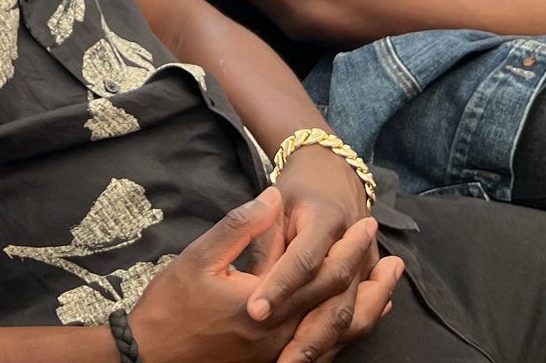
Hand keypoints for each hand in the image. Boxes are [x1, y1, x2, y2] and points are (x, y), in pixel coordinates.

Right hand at [128, 189, 397, 362]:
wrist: (151, 356)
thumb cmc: (171, 305)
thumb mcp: (199, 256)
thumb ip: (241, 227)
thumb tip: (273, 198)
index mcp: (267, 305)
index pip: (322, 273)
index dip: (350, 247)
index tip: (367, 223)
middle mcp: (282, 335)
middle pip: (341, 308)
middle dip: (371, 281)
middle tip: (393, 259)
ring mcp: (279, 355)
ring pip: (338, 337)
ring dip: (367, 311)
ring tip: (387, 291)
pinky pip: (322, 353)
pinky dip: (345, 335)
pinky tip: (353, 321)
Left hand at [255, 147, 401, 362]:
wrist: (335, 172)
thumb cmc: (298, 189)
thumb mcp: (276, 203)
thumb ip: (264, 239)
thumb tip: (253, 281)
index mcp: (326, 219)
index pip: (304, 259)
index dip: (280, 286)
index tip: (254, 310)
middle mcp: (353, 247)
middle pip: (336, 300)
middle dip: (308, 336)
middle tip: (280, 362)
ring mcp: (366, 267)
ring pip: (350, 317)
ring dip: (324, 346)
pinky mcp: (367, 280)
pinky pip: (357, 318)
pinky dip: (336, 341)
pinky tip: (313, 357)